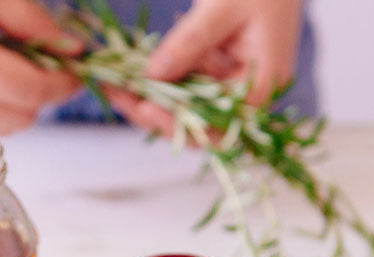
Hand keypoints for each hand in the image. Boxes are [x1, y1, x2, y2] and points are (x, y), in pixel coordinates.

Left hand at [109, 0, 302, 138]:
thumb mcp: (224, 7)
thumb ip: (190, 42)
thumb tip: (152, 76)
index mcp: (261, 88)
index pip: (217, 128)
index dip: (179, 125)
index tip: (146, 109)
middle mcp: (244, 98)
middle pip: (193, 125)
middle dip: (151, 113)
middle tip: (115, 94)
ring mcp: (227, 88)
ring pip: (181, 109)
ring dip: (146, 99)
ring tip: (113, 84)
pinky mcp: (213, 76)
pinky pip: (181, 87)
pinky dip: (155, 82)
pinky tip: (126, 74)